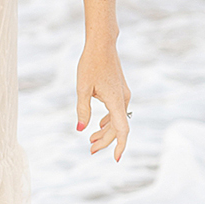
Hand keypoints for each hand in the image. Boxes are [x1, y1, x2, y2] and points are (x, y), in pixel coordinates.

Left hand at [77, 45, 133, 161]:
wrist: (102, 44)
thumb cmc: (91, 63)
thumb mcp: (82, 88)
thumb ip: (83, 110)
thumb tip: (81, 129)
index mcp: (116, 100)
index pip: (122, 129)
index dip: (119, 145)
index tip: (115, 158)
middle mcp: (123, 99)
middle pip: (118, 127)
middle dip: (105, 141)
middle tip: (90, 150)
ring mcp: (123, 95)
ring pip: (117, 119)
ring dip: (106, 131)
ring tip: (91, 140)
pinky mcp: (120, 90)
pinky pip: (117, 111)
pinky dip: (108, 121)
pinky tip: (98, 125)